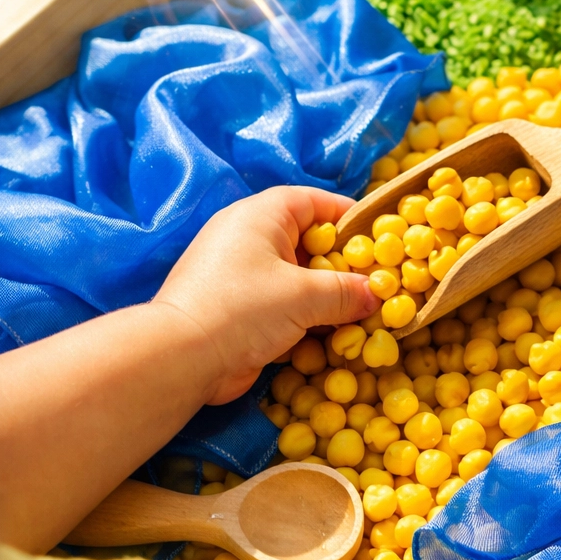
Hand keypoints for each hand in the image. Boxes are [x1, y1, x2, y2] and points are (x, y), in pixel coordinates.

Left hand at [153, 187, 378, 404]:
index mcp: (261, 216)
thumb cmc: (243, 309)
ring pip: (297, 277)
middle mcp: (249, 238)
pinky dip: (306, 316)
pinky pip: (282, 304)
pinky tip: (331, 335)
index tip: (377, 237)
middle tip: (374, 282)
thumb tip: (377, 294)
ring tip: (360, 312)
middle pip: (308, 242)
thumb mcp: (306, 296)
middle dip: (343, 264)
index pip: (313, 201)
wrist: (182, 358)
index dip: (348, 216)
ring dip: (326, 296)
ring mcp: (241, 275)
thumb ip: (348, 292)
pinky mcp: (238, 308)